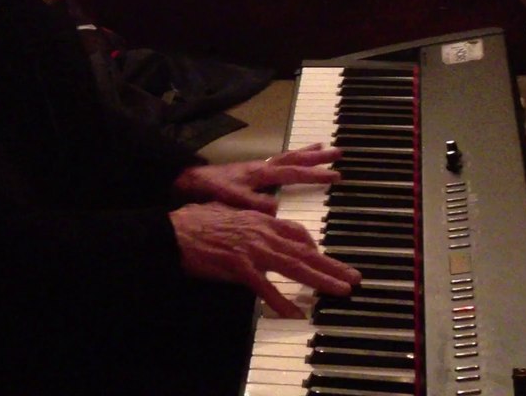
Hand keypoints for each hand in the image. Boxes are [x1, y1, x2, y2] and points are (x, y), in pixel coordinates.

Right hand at [169, 202, 360, 317]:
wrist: (173, 231)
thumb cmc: (194, 221)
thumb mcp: (226, 212)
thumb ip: (246, 219)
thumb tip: (254, 222)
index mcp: (259, 220)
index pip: (296, 232)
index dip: (313, 247)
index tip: (324, 257)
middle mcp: (261, 233)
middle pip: (304, 251)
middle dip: (331, 265)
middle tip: (353, 277)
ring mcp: (252, 250)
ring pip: (294, 266)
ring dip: (320, 280)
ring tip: (340, 290)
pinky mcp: (239, 267)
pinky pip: (265, 288)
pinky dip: (281, 301)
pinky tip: (295, 313)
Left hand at [173, 143, 342, 212]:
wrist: (190, 181)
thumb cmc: (210, 190)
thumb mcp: (232, 199)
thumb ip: (254, 204)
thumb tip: (278, 209)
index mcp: (261, 173)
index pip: (293, 171)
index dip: (315, 174)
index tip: (335, 175)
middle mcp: (262, 167)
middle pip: (295, 158)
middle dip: (317, 156)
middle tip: (339, 152)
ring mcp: (258, 168)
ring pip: (288, 157)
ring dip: (306, 153)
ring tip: (324, 147)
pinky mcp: (253, 172)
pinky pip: (278, 162)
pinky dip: (291, 159)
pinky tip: (296, 161)